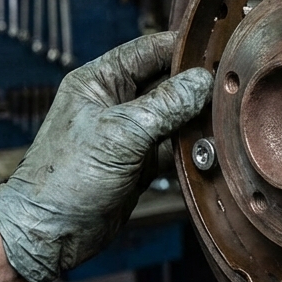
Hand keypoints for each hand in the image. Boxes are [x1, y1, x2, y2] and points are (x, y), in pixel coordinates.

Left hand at [0, 32, 211, 281]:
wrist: (49, 232)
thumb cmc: (67, 177)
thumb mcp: (121, 134)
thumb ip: (166, 105)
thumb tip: (204, 81)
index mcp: (101, 80)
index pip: (152, 48)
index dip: (186, 49)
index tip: (223, 53)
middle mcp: (116, 101)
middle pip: (169, 81)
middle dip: (198, 87)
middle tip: (232, 92)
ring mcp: (130, 133)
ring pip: (176, 116)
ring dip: (198, 120)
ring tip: (226, 122)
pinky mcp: (140, 162)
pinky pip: (175, 147)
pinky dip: (192, 149)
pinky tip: (212, 151)